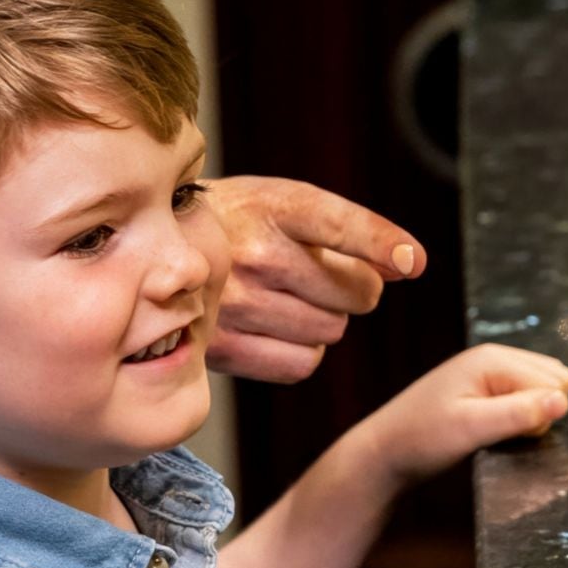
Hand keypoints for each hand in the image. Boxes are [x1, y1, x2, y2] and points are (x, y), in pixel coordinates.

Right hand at [204, 177, 426, 382]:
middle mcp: (253, 254)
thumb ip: (349, 230)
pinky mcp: (223, 346)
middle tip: (314, 275)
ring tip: (287, 298)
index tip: (413, 262)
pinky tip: (275, 327)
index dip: (380, 243)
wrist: (154, 248)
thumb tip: (410, 266)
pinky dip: (300, 351)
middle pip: (356, 294)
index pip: (337, 224)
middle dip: (350, 289)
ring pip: (331, 331)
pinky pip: (301, 364)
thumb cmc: (236, 223)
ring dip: (324, 320)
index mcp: (272, 206)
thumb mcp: (285, 203)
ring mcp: (236, 303)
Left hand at [354, 345, 567, 490]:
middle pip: (553, 381)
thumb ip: (518, 414)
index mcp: (493, 358)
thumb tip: (563, 402)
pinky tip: (490, 431)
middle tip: (498, 432)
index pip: (555, 382)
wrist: (383, 452)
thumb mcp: (471, 429)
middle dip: (538, 413)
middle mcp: (494, 358)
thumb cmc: (422, 439)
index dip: (539, 415)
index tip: (503, 431)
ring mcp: (489, 373)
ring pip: (542, 391)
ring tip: (493, 432)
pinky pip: (524, 400)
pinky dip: (518, 419)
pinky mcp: (485, 391)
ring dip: (529, 417)